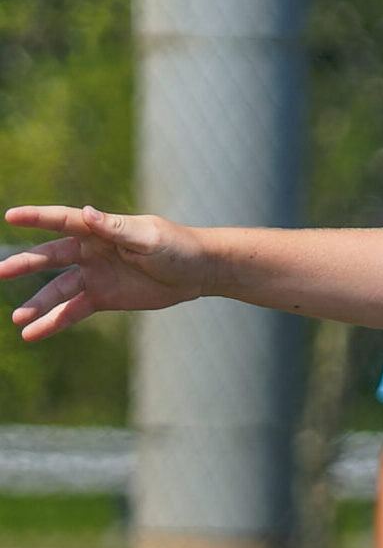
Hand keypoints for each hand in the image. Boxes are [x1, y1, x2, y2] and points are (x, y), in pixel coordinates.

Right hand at [3, 204, 210, 340]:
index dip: (37, 218)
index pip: (63, 221)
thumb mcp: (149, 237)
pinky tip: (33, 333)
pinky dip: (55, 322)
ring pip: (58, 290)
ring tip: (18, 319)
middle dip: (25, 265)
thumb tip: (87, 214)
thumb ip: (117, 229)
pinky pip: (73, 311)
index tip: (11, 216)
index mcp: (99, 230)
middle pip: (51, 257)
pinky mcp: (103, 297)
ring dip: (38, 304)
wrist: (198, 272)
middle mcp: (90, 251)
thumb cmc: (177, 247)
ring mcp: (94, 275)